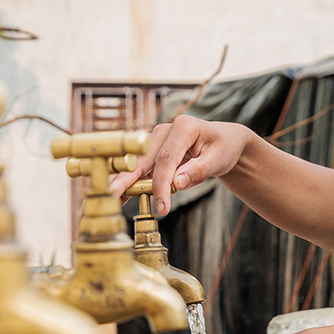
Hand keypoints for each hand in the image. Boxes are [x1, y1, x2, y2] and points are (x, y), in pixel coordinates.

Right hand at [111, 115, 253, 216]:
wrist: (223, 142)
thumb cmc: (223, 148)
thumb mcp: (219, 159)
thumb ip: (199, 170)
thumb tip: (177, 183)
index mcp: (183, 127)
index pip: (166, 158)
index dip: (161, 184)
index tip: (163, 206)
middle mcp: (164, 130)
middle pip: (144, 158)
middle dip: (128, 179)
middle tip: (113, 196)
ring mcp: (155, 140)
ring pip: (137, 164)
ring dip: (124, 182)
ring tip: (111, 200)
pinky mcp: (152, 152)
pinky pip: (140, 170)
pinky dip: (131, 184)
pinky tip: (119, 198)